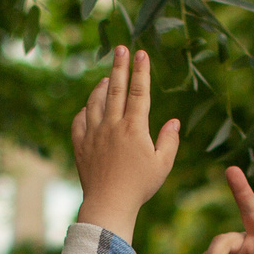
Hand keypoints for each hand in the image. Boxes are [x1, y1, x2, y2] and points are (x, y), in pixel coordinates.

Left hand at [72, 46, 181, 242]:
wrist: (108, 205)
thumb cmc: (139, 187)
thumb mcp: (162, 165)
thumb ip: (169, 141)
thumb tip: (174, 121)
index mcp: (134, 128)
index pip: (139, 92)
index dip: (141, 71)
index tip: (141, 53)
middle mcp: (112, 126)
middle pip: (116, 89)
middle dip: (119, 66)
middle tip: (120, 48)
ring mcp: (93, 134)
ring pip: (95, 102)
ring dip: (102, 87)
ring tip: (107, 78)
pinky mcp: (80, 145)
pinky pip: (80, 121)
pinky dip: (85, 111)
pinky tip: (90, 108)